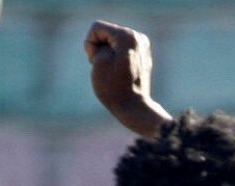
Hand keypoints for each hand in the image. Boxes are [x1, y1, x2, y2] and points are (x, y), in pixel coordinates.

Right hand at [83, 20, 167, 137]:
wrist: (134, 108)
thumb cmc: (113, 87)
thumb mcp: (98, 60)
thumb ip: (100, 44)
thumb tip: (112, 46)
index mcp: (128, 36)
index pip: (97, 28)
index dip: (90, 45)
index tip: (97, 62)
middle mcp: (138, 37)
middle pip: (105, 33)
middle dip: (99, 48)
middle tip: (106, 69)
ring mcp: (143, 47)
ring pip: (112, 42)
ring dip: (106, 54)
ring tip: (113, 71)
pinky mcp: (143, 56)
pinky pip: (121, 50)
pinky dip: (115, 58)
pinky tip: (120, 73)